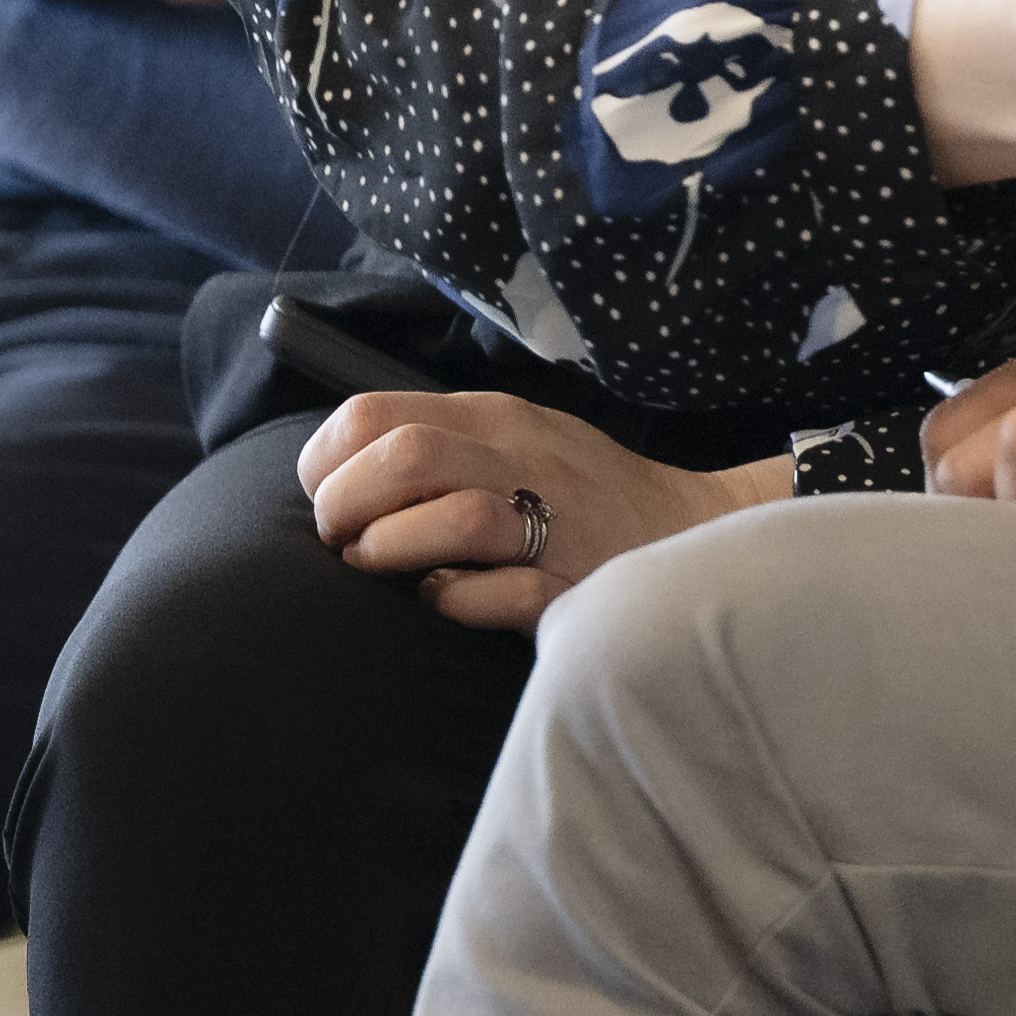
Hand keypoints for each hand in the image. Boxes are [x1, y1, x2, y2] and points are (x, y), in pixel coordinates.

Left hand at [295, 388, 787, 633]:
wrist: (689, 528)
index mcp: (494, 418)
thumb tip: (337, 470)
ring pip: (458, 517)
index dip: (325, 461)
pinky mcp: (575, 584)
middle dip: (345, 506)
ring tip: (384, 568)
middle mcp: (520, 459)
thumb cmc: (580, 490)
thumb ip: (439, 441)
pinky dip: (459, 600)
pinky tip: (445, 599)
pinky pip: (506, 593)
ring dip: (394, 550)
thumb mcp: (513, 435)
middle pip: (405, 457)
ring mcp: (553, 522)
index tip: (326, 498)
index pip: (373, 414)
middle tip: (344, 541)